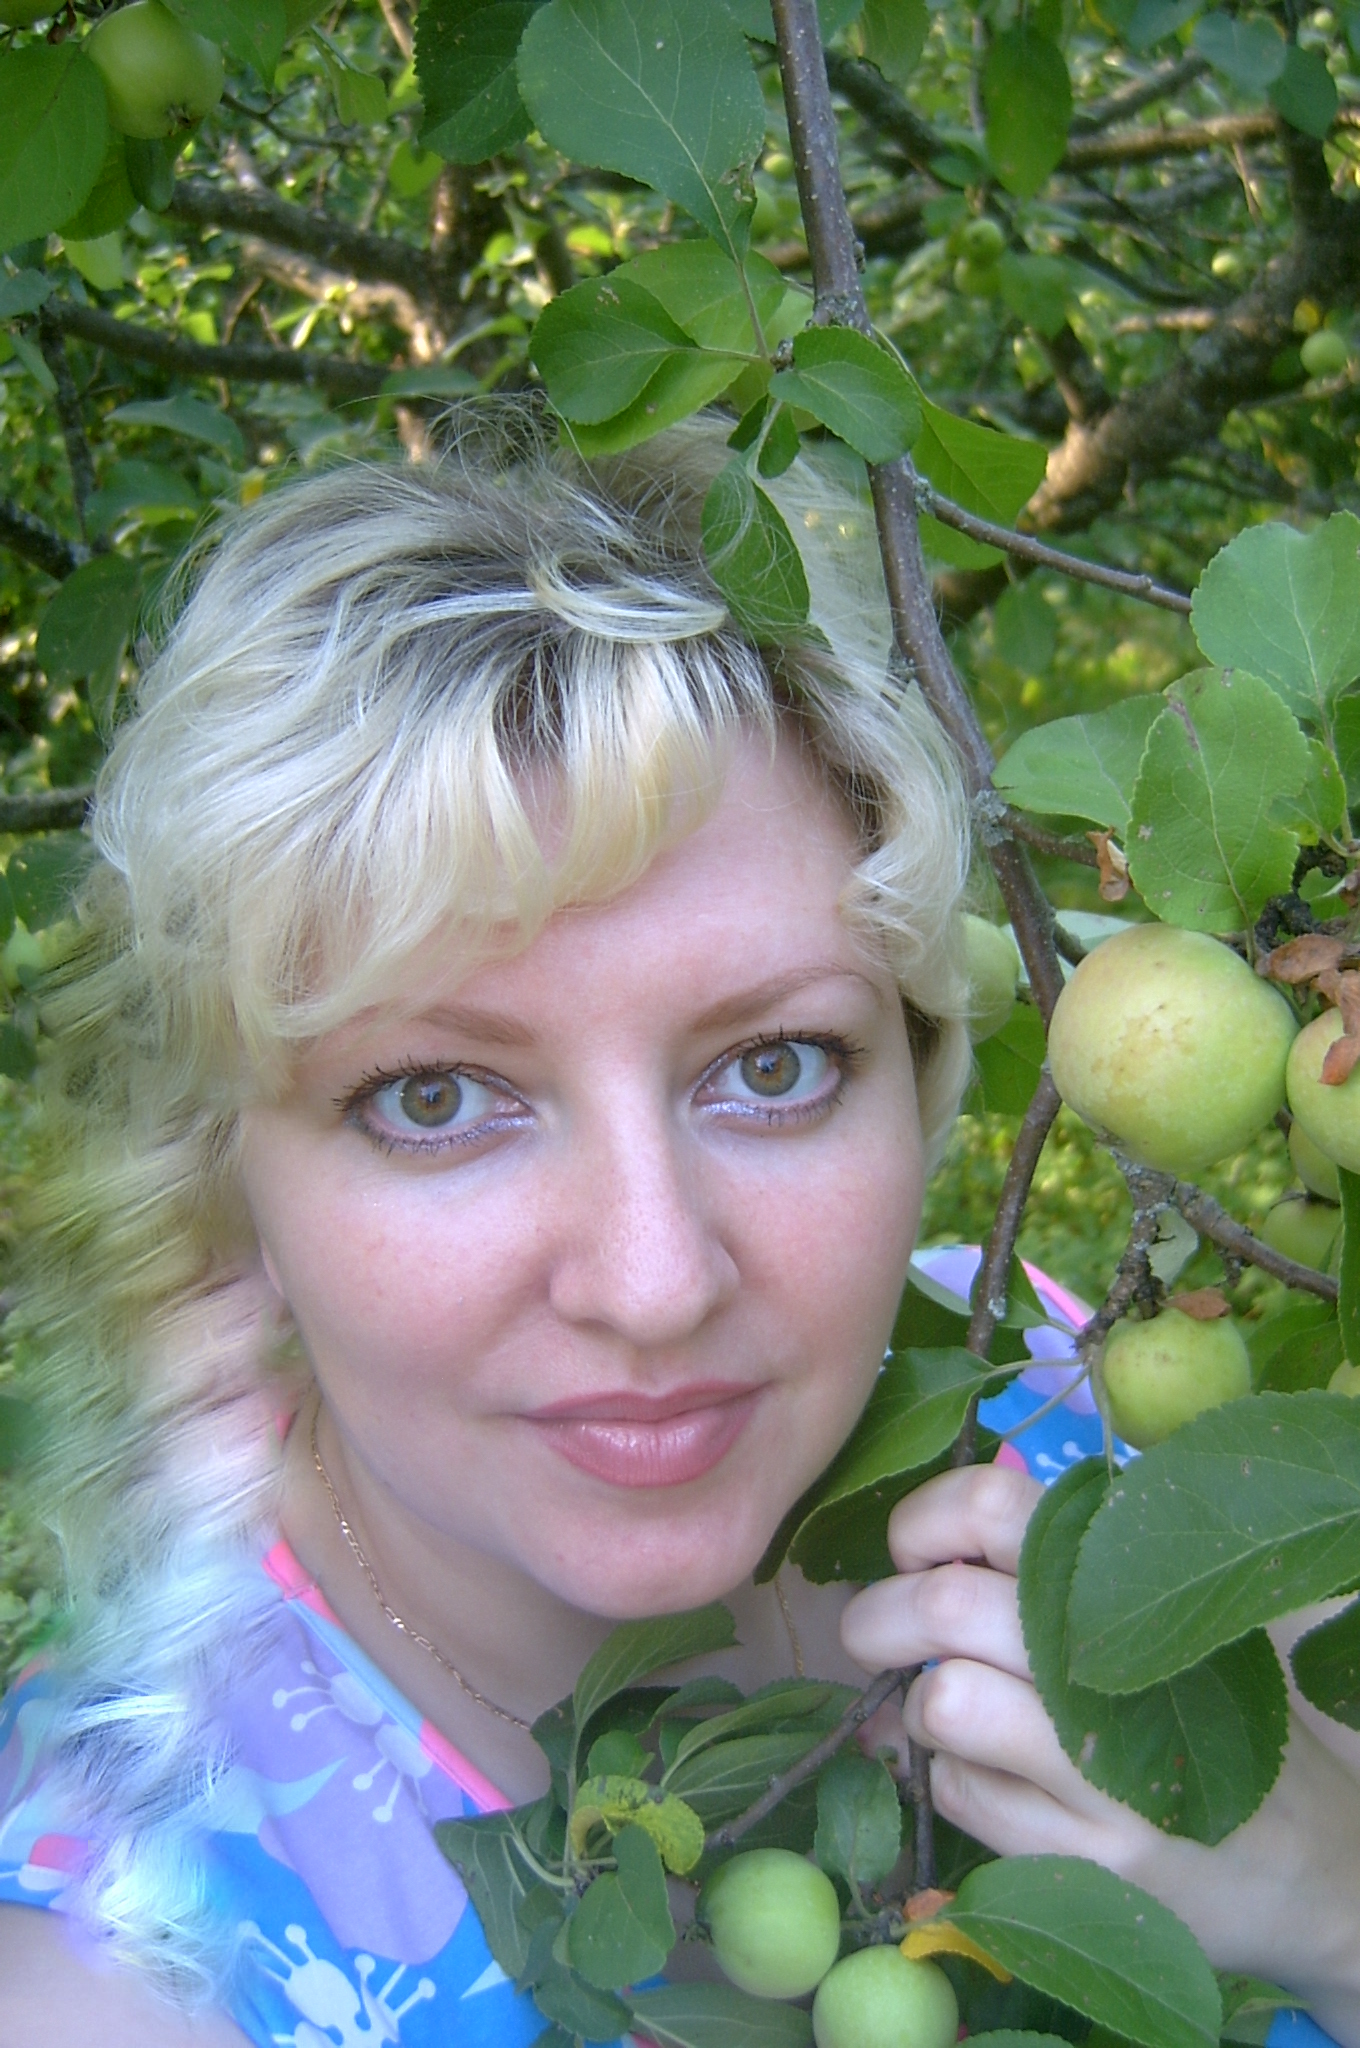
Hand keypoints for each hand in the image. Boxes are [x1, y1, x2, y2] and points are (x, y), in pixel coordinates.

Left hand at [839, 1463, 1359, 2045]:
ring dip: (916, 1709)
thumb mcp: (1146, 1622)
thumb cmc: (1197, 1717)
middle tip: (872, 1640)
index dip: (920, 1523)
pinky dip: (952, 1783)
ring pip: (944, 1703)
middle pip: (945, 1605)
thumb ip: (1041, 1574)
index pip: (989, 1505)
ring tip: (940, 1715)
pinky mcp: (1099, 1856)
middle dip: (876, 1620)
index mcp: (1126, 1574)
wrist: (1308, 1865)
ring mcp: (1112, 1765)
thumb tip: (906, 1559)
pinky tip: (995, 1783)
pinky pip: (962, 1794)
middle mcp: (1122, 1656)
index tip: (909, 1555)